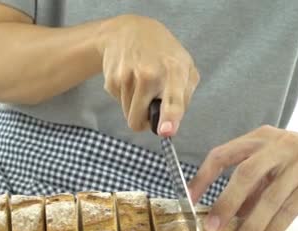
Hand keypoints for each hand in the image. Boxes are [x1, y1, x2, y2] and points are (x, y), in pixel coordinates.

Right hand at [97, 15, 198, 136]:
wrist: (128, 31)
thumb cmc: (162, 52)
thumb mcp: (185, 66)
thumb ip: (185, 96)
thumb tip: (172, 124)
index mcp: (174, 71)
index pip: (173, 99)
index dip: (170, 117)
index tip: (165, 131)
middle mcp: (149, 74)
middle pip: (137, 119)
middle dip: (143, 120)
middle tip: (150, 103)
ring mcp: (127, 76)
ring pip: (128, 114)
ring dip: (135, 105)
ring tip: (140, 83)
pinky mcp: (112, 79)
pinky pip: (119, 103)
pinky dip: (125, 96)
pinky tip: (130, 77)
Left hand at [188, 125, 297, 230]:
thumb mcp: (275, 163)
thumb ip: (252, 186)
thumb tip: (227, 214)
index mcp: (260, 139)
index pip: (222, 155)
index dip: (203, 177)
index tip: (189, 199)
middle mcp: (278, 147)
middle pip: (244, 175)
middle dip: (224, 205)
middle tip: (209, 229)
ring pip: (269, 198)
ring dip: (249, 228)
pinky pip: (290, 210)